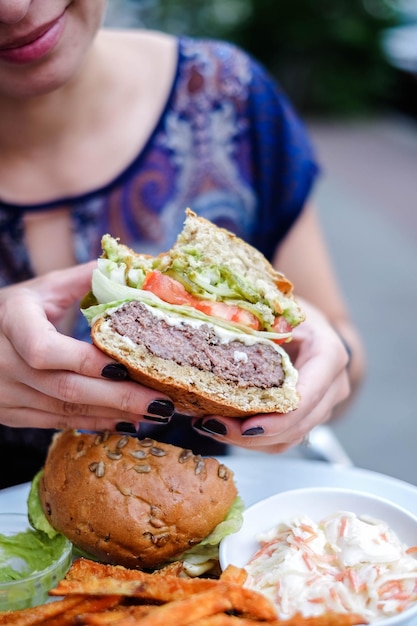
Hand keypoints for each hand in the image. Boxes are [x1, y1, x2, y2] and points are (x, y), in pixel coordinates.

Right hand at [0, 264, 174, 431]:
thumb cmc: (14, 310)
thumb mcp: (43, 289)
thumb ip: (84, 279)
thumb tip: (132, 269)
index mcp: (11, 321)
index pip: (45, 349)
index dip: (86, 361)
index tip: (126, 367)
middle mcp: (4, 361)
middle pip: (66, 387)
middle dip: (119, 396)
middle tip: (162, 401)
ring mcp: (5, 392)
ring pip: (65, 410)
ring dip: (113, 413)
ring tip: (154, 412)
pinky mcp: (11, 412)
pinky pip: (57, 422)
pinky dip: (93, 422)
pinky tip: (125, 420)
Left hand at [191, 300, 350, 452]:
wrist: (311, 324)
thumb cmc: (292, 313)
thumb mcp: (276, 310)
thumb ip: (257, 324)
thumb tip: (219, 333)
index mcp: (328, 356)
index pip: (306, 397)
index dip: (278, 418)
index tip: (246, 426)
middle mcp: (333, 385)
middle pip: (298, 424)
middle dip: (254, 434)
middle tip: (213, 425)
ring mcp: (323, 405)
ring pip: (289, 438)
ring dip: (249, 441)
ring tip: (211, 427)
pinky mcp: (307, 416)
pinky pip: (283, 438)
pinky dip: (253, 440)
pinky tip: (223, 428)